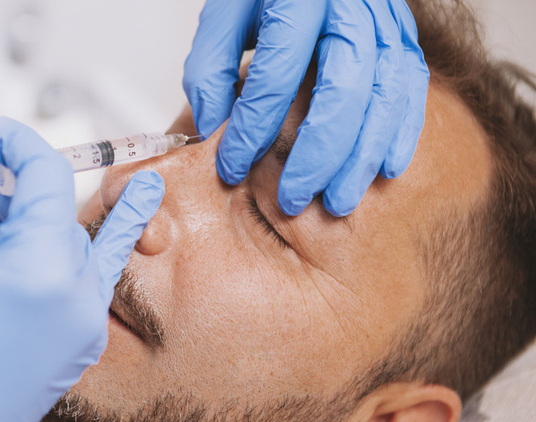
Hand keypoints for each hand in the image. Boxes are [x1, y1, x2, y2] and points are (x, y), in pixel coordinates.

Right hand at [0, 117, 163, 421]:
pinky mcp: (78, 348)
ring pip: (75, 247)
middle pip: (58, 213)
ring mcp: (84, 327)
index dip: (15, 142)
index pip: (47, 179)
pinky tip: (104, 218)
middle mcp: (78, 298)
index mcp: (43, 272)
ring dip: (38, 218)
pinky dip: (84, 249)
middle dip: (12, 186)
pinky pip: (91, 282)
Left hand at [183, 0, 428, 215]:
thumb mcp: (223, 17)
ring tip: (337, 202)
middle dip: (317, 156)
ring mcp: (384, 19)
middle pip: (342, 90)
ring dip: (362, 157)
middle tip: (292, 200)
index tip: (231, 169)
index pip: (275, 75)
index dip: (252, 129)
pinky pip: (412, 86)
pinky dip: (401, 132)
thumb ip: (209, 71)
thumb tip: (213, 132)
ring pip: (385, 94)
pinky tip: (384, 170)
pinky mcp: (403, 35)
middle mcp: (349, 6)